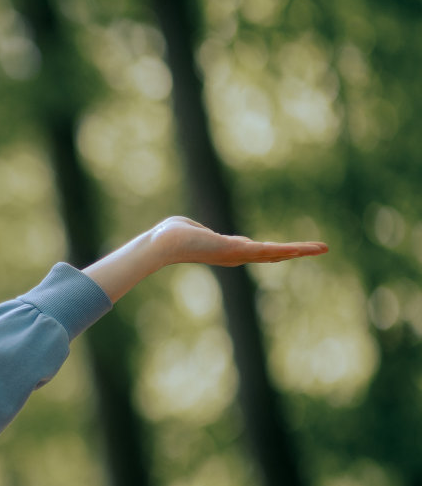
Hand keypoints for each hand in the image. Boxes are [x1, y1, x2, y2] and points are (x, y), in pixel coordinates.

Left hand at [148, 215, 327, 267]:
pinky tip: (302, 249)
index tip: (294, 249)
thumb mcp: (193, 229)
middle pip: (273, 254)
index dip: (277, 251)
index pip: (258, 250)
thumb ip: (203, 231)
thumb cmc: (170, 234)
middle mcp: (235, 256)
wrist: (163, 242)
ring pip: (275, 253)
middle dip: (297, 251)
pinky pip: (267, 251)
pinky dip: (286, 250)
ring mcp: (238, 255)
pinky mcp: (236, 251)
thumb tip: (202, 232)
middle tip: (320, 249)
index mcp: (228, 250)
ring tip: (322, 249)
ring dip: (300, 251)